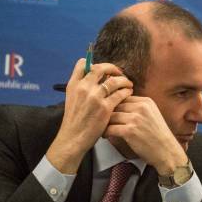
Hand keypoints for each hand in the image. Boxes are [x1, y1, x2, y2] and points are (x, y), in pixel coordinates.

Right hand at [47, 59, 132, 173]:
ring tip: (128, 84)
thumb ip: (81, 89)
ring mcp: (94, 97)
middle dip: (113, 69)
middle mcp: (83, 87)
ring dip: (124, 80)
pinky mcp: (105, 107)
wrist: (74, 137)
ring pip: (114, 80)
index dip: (94, 63)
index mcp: (73, 84)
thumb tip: (95, 80)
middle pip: (101, 68)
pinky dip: (126, 91)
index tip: (104, 69)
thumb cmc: (74, 121)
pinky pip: (120, 94)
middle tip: (120, 73)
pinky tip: (129, 93)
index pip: (82, 64)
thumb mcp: (72, 99)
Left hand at [105, 96, 186, 174]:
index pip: (123, 97)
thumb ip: (139, 108)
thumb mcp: (152, 115)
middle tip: (102, 121)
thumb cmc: (158, 137)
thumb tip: (120, 105)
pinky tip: (106, 136)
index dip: (115, 105)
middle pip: (116, 106)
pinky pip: (111, 128)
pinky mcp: (130, 131)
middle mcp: (141, 107)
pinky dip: (106, 133)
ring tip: (103, 129)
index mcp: (146, 101)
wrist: (167, 152)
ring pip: (111, 116)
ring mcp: (136, 119)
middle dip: (108, 114)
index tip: (110, 112)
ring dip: (105, 123)